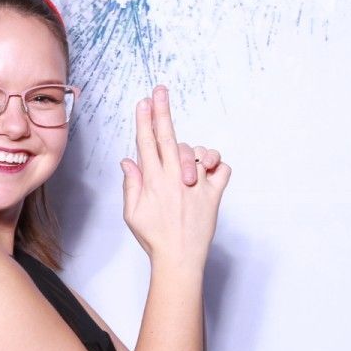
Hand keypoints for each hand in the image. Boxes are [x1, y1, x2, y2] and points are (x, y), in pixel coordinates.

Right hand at [120, 86, 229, 267]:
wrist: (180, 258)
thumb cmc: (154, 238)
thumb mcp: (132, 213)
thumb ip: (131, 183)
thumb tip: (128, 161)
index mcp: (153, 181)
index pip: (146, 142)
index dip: (144, 120)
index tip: (143, 102)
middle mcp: (175, 178)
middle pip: (168, 136)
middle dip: (162, 111)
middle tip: (160, 91)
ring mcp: (197, 184)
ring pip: (197, 151)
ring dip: (192, 151)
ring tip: (188, 162)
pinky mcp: (214, 194)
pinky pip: (223, 169)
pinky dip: (218, 167)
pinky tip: (208, 173)